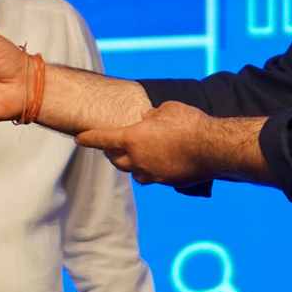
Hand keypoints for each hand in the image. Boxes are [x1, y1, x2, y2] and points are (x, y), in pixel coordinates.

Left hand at [76, 101, 219, 185]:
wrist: (212, 148)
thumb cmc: (189, 123)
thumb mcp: (167, 109)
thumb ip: (152, 115)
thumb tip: (147, 119)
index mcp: (132, 138)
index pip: (102, 139)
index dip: (89, 138)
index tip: (78, 138)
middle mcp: (137, 159)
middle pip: (116, 159)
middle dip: (112, 152)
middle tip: (112, 145)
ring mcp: (151, 173)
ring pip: (133, 171)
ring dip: (130, 164)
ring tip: (135, 156)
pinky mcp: (166, 182)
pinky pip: (151, 177)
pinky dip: (149, 170)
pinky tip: (156, 164)